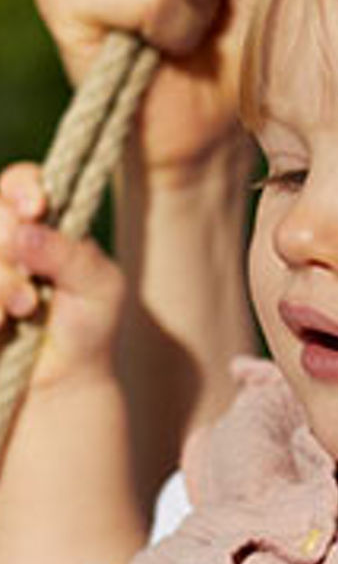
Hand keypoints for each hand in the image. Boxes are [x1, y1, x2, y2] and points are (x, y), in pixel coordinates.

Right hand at [0, 163, 123, 390]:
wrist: (59, 382)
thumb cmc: (89, 326)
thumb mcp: (100, 288)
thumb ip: (73, 256)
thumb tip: (29, 229)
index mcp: (45, 222)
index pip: (21, 181)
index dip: (23, 186)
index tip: (38, 208)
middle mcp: (6, 236)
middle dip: (7, 243)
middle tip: (30, 287)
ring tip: (24, 308)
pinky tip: (1, 323)